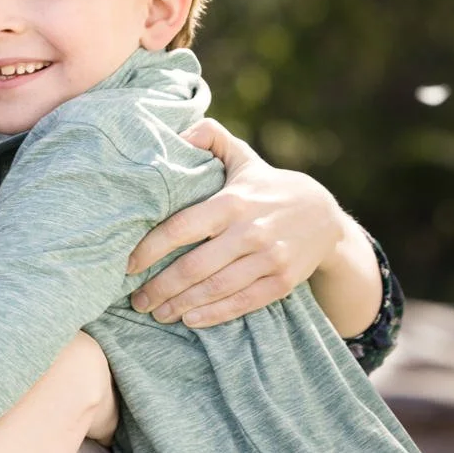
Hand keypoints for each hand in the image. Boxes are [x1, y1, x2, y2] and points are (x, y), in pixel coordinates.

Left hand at [127, 118, 346, 326]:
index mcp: (232, 202)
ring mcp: (268, 258)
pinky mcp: (282, 281)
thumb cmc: (268, 187)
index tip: (128, 265)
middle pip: (194, 266)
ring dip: (181, 305)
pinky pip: (241, 303)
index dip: (150, 249)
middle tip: (137, 300)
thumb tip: (179, 133)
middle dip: (160, 287)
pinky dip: (213, 314)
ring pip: (215, 289)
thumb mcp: (243, 158)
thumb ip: (211, 138)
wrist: (325, 216)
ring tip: (157, 313)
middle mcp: (250, 231)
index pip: (181, 228)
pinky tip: (189, 319)